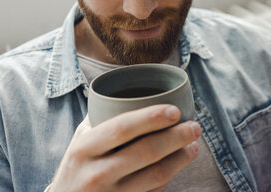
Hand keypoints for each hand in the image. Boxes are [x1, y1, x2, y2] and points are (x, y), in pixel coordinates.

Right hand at [50, 104, 200, 191]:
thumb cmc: (76, 167)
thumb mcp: (79, 142)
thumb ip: (100, 119)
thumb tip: (130, 90)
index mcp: (83, 149)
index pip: (122, 128)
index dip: (151, 118)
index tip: (175, 111)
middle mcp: (95, 173)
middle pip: (145, 152)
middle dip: (176, 137)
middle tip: (194, 127)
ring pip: (156, 175)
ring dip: (181, 159)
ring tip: (194, 146)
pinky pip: (153, 190)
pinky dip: (170, 176)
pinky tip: (179, 163)